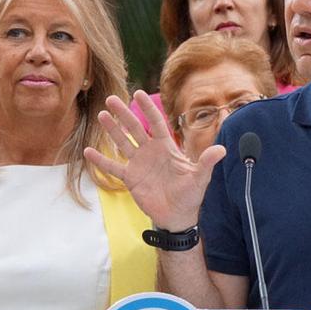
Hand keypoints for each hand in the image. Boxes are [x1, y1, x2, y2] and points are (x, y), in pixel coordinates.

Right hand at [84, 90, 226, 229]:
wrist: (178, 216)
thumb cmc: (191, 195)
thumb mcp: (200, 178)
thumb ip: (207, 162)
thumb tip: (222, 150)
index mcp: (166, 147)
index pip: (156, 123)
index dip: (148, 108)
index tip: (138, 92)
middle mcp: (151, 152)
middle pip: (135, 128)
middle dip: (124, 114)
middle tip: (110, 98)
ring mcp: (139, 164)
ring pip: (123, 142)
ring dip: (112, 130)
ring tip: (101, 115)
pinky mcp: (130, 179)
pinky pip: (113, 167)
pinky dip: (101, 160)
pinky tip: (87, 151)